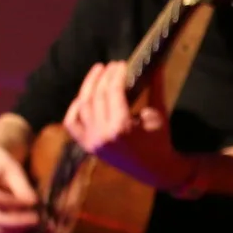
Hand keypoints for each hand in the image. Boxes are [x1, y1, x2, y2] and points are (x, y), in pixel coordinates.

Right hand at [0, 142, 39, 232]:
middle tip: (37, 218)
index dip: (15, 203)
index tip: (33, 202)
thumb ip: (23, 188)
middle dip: (19, 221)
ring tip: (33, 224)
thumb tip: (32, 204)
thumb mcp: (16, 171)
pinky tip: (27, 230)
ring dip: (17, 231)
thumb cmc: (5, 168)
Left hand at [64, 61, 188, 189]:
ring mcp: (92, 141)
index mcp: (121, 128)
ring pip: (82, 106)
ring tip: (98, 73)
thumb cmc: (160, 141)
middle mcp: (102, 135)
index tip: (121, 64)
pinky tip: (82, 96)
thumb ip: (155, 87)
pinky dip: (74, 108)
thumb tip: (156, 63)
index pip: (113, 92)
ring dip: (89, 86)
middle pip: (96, 96)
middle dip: (104, 77)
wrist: (155, 169)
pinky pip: (72, 124)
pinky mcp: (88, 145)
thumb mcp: (158, 113)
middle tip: (112, 65)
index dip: (116, 74)